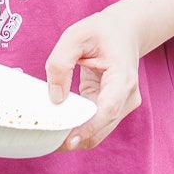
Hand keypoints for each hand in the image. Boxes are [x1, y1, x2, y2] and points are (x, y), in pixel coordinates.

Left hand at [44, 6, 150, 151]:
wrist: (124, 31)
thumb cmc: (101, 31)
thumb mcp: (75, 36)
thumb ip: (61, 63)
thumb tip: (55, 99)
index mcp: (123, 77)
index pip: (107, 109)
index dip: (89, 128)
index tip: (69, 141)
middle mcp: (128, 96)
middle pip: (102, 127)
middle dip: (76, 138)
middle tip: (45, 141)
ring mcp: (123, 105)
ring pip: (98, 131)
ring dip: (75, 136)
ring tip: (47, 136)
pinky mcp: (112, 108)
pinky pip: (95, 124)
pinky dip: (78, 128)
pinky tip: (57, 127)